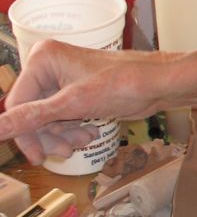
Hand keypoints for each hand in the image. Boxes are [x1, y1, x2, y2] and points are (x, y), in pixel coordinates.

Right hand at [0, 40, 166, 163]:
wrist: (159, 85)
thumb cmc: (123, 84)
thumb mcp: (73, 104)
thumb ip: (32, 117)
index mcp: (43, 59)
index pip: (17, 103)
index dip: (25, 133)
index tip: (37, 156)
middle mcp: (50, 66)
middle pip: (32, 112)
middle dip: (49, 134)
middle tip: (64, 152)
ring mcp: (64, 78)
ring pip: (48, 118)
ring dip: (63, 135)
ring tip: (83, 141)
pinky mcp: (78, 91)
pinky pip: (63, 116)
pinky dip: (73, 129)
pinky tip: (89, 134)